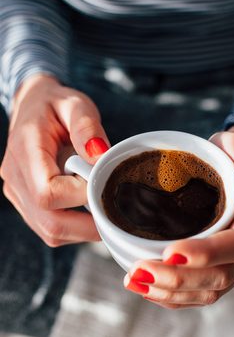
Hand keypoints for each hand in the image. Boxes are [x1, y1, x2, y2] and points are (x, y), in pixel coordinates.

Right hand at [0, 74, 109, 245]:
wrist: (34, 107)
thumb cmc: (55, 105)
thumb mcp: (75, 104)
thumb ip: (86, 126)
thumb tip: (98, 156)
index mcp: (25, 151)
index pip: (48, 193)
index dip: (81, 195)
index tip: (103, 181)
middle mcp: (15, 178)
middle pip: (50, 223)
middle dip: (89, 225)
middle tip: (116, 211)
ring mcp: (18, 192)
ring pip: (51, 231)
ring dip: (84, 229)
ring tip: (105, 209)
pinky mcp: (26, 201)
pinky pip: (50, 227)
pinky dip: (75, 228)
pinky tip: (91, 210)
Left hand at [123, 124, 233, 307]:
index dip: (204, 254)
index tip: (168, 253)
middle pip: (221, 276)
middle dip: (179, 279)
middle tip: (139, 272)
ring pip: (210, 290)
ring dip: (172, 291)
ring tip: (136, 281)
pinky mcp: (224, 262)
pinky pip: (203, 289)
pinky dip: (176, 294)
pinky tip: (150, 288)